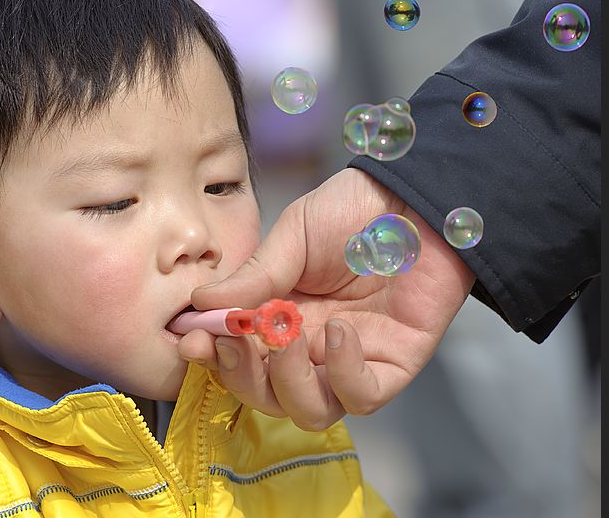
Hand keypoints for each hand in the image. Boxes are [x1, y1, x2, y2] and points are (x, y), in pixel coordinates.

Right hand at [177, 168, 474, 429]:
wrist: (416, 198)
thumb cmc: (355, 210)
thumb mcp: (293, 235)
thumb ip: (254, 275)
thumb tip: (201, 303)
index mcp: (279, 316)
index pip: (237, 356)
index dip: (211, 356)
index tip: (192, 339)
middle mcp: (310, 347)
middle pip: (265, 394)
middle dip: (241, 375)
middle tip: (236, 339)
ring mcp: (350, 361)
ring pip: (309, 410)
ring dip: (288, 382)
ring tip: (290, 337)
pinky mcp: (393, 365)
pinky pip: (361, 398)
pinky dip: (344, 375)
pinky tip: (341, 331)